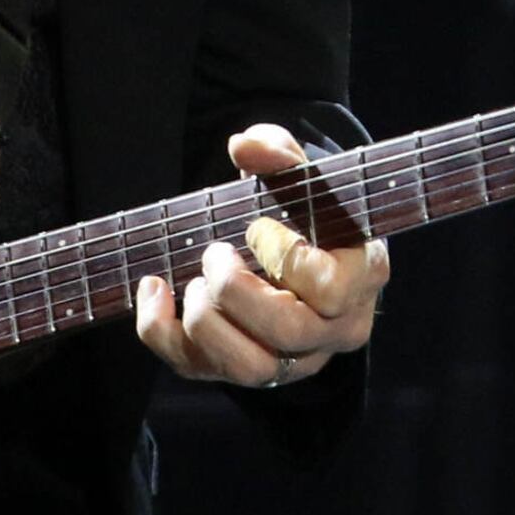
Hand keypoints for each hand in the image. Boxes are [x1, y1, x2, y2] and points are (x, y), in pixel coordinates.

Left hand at [136, 124, 387, 387]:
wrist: (299, 249)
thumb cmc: (308, 213)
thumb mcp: (302, 177)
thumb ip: (279, 154)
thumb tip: (244, 145)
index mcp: (360, 278)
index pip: (330, 291)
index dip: (286, 260)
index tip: (257, 227)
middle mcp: (335, 329)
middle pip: (288, 333)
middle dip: (236, 290)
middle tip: (214, 253)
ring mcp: (294, 360)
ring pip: (251, 369)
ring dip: (207, 322)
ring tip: (195, 281)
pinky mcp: (246, 369)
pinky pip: (200, 369)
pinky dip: (161, 332)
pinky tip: (154, 289)